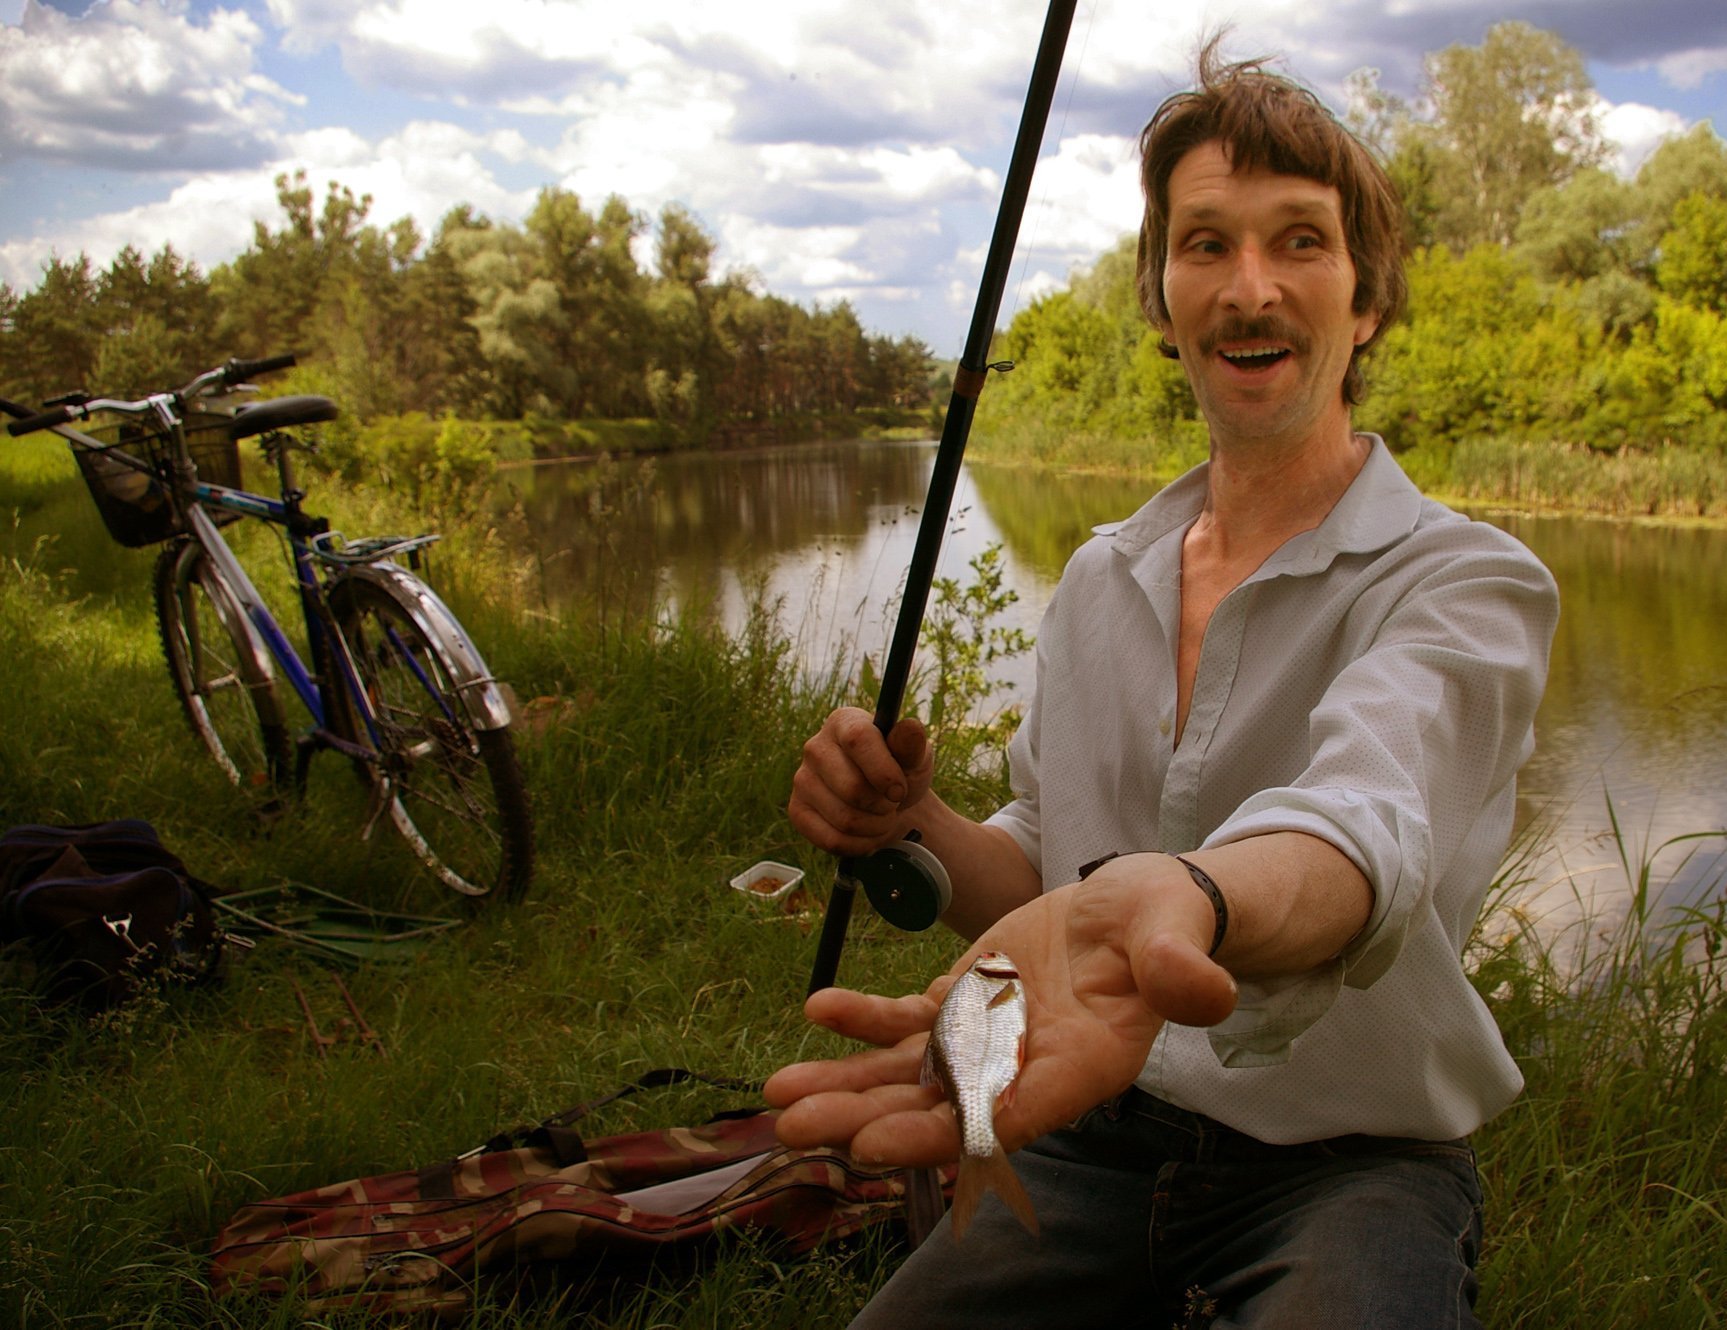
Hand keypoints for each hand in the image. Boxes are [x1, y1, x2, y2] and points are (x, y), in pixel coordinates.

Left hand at [765, 863, 1238, 1165]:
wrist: (1141, 905)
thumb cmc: (1166, 920)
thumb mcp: (1176, 933)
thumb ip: (1179, 967)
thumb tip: (1206, 991)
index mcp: (1080, 1066)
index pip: (1004, 1115)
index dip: (939, 1134)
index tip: (873, 1145)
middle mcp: (1026, 1067)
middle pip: (937, 1107)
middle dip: (864, 1119)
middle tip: (793, 1127)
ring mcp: (990, 1037)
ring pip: (911, 1073)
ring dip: (846, 1085)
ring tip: (779, 1095)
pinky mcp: (968, 1000)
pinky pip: (909, 1021)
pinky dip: (864, 1019)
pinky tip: (818, 1009)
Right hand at [787, 707, 932, 856]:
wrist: (886, 798)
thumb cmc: (900, 770)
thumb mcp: (915, 755)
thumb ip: (912, 745)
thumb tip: (910, 728)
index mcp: (844, 722)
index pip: (857, 740)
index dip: (883, 771)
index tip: (900, 790)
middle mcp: (815, 747)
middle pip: (852, 788)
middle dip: (883, 805)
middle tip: (892, 803)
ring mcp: (802, 780)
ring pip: (844, 819)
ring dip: (875, 827)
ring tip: (883, 817)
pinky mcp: (797, 811)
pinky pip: (831, 840)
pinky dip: (859, 845)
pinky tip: (867, 833)